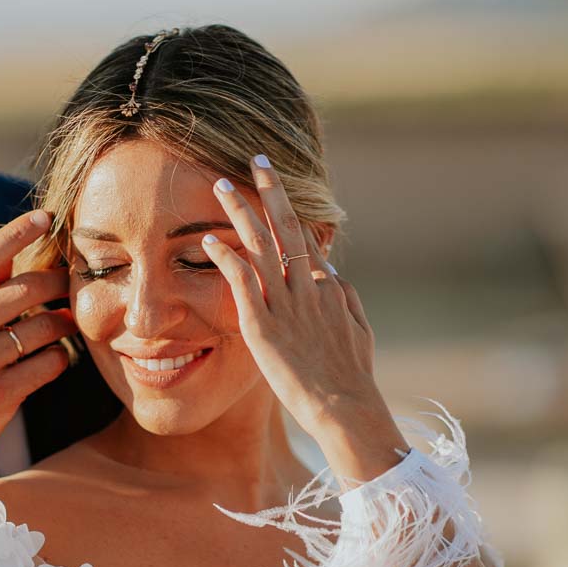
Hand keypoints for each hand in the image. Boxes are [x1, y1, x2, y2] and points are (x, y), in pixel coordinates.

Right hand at [0, 209, 74, 495]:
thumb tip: (13, 248)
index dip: (17, 232)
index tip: (46, 217)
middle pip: (23, 289)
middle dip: (57, 281)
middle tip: (73, 281)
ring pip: (44, 327)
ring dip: (64, 322)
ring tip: (68, 322)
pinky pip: (49, 364)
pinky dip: (61, 358)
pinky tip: (56, 358)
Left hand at [200, 156, 407, 482]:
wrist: (346, 407)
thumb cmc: (351, 376)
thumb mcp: (358, 330)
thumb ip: (345, 300)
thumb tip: (334, 276)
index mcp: (329, 287)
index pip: (305, 238)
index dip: (289, 209)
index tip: (274, 186)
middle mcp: (308, 287)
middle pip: (287, 227)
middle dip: (271, 190)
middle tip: (256, 159)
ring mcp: (285, 305)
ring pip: (261, 245)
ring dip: (240, 212)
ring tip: (220, 186)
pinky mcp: (263, 326)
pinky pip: (242, 282)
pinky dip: (225, 257)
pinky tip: (209, 240)